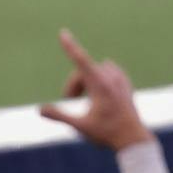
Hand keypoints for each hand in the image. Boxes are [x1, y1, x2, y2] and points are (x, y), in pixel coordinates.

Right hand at [39, 29, 153, 151]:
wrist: (133, 140)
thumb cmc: (106, 134)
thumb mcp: (80, 126)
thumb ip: (59, 116)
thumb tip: (39, 110)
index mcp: (100, 85)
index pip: (81, 61)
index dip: (70, 46)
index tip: (62, 33)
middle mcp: (111, 78)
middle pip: (84, 71)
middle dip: (73, 84)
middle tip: (68, 100)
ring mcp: (121, 80)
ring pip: (95, 71)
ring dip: (85, 82)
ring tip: (84, 99)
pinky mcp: (126, 85)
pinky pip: (108, 72)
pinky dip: (98, 80)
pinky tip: (99, 94)